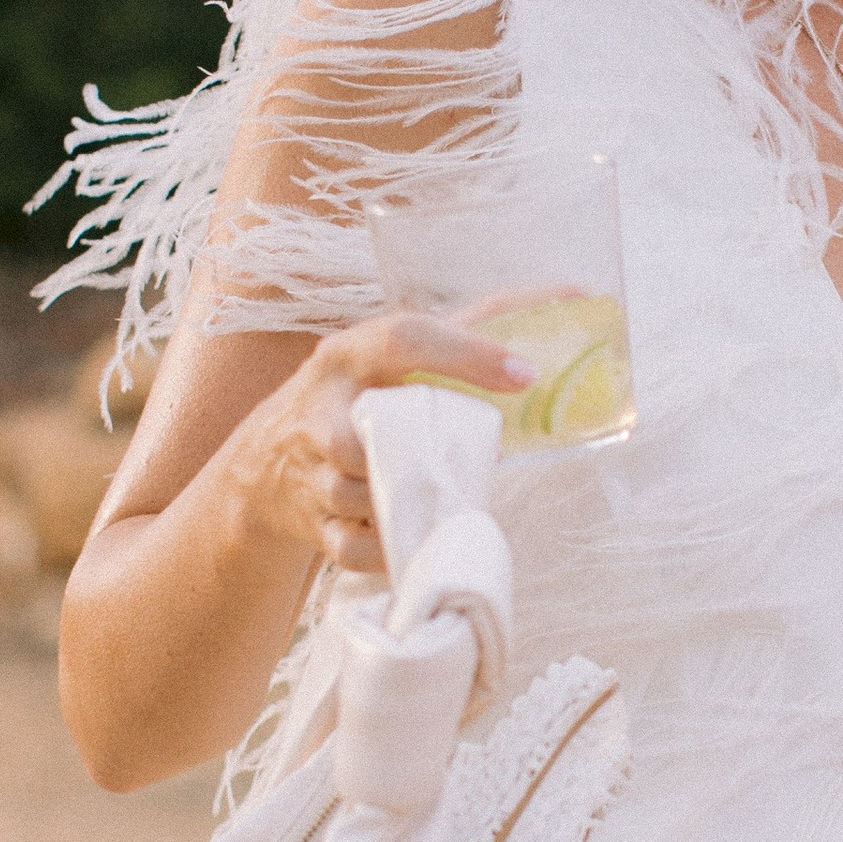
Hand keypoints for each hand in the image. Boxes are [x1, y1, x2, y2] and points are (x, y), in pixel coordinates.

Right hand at [235, 309, 528, 576]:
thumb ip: (475, 325)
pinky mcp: (314, 524)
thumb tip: (573, 292)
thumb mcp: (396, 350)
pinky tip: (414, 532)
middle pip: (363, 437)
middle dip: (420, 453)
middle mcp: (322, 408)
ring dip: (411, 503)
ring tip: (444, 495)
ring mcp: (311, 471)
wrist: (269, 460)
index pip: (404, 339)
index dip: (466, 355)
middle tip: (471, 458)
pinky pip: (357, 549)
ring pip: (362, 497)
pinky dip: (392, 549)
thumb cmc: (358, 393)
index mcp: (350, 355)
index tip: (526, 375)